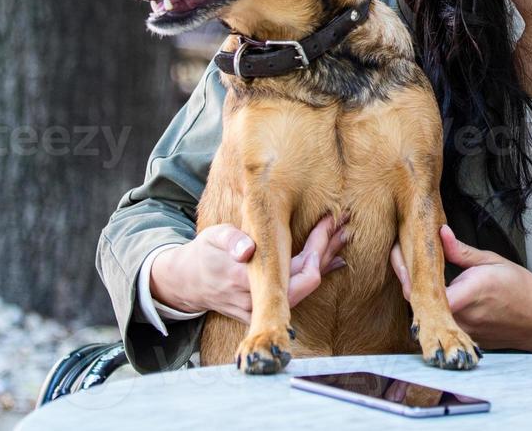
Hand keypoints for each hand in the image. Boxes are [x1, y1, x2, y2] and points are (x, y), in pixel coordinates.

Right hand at [151, 211, 350, 324]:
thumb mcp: (214, 238)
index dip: (319, 247)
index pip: (299, 272)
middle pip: (308, 281)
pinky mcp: (263, 309)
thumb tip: (246, 250)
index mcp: (249, 281)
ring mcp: (262, 309)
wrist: (187, 282)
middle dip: (327, 251)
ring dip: (323, 262)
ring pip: (304, 288)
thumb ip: (230, 241)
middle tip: (344, 225)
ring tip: (341, 238)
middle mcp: (259, 301)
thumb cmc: (204, 253)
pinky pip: (295, 294)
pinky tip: (328, 261)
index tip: (330, 221)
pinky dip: (312, 274)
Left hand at [389, 223, 531, 353]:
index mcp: (466, 293)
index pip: (422, 289)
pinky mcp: (466, 338)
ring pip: (431, 313)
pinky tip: (433, 292)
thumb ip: (460, 251)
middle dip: (410, 280)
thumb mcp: (492, 261)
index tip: (398, 253)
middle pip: (422, 302)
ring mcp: (463, 331)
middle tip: (401, 257)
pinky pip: (444, 322)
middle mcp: (461, 317)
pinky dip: (436, 307)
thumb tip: (439, 232)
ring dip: (421, 295)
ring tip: (413, 270)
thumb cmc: (521, 288)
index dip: (405, 273)